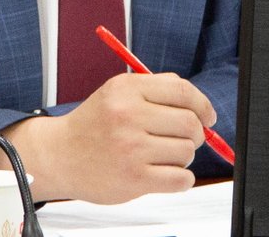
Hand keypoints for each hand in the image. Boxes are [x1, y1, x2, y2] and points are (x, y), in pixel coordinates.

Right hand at [0, 72, 215, 203]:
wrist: (60, 156)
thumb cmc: (94, 125)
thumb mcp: (117, 93)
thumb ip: (156, 89)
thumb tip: (198, 102)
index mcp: (127, 89)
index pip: (182, 91)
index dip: (203, 105)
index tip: (208, 117)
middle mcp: (128, 116)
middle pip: (189, 123)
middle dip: (195, 133)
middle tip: (185, 139)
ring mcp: (131, 148)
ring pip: (186, 152)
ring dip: (182, 157)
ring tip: (162, 156)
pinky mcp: (134, 178)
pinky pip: (180, 179)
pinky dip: (181, 179)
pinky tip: (166, 174)